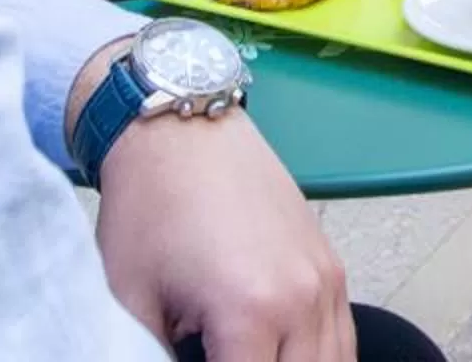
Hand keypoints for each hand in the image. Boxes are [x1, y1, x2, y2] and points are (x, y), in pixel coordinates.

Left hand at [95, 111, 351, 361]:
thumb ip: (146, 358)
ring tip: (250, 360)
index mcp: (251, 311)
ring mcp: (326, 280)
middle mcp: (304, 299)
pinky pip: (343, 340)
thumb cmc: (151, 207)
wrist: (182, 132)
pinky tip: (282, 360)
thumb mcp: (128, 302)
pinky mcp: (332, 266)